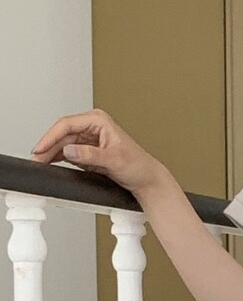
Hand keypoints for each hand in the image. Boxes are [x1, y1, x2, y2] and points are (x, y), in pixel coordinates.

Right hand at [30, 109, 166, 196]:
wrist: (147, 180)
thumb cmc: (138, 166)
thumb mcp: (113, 160)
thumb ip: (90, 155)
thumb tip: (69, 151)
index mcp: (98, 120)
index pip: (67, 124)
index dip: (51, 136)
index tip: (41, 148)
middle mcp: (92, 127)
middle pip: (62, 134)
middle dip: (48, 146)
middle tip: (36, 159)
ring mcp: (89, 139)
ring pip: (63, 143)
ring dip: (51, 152)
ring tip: (40, 162)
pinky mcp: (88, 152)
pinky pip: (69, 153)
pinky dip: (59, 158)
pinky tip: (50, 163)